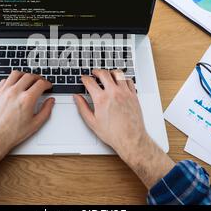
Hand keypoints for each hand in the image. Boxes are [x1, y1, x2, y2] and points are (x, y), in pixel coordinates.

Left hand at [0, 71, 53, 193]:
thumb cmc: (13, 133)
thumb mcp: (35, 124)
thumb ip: (46, 110)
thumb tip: (50, 101)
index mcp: (27, 99)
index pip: (40, 83)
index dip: (47, 83)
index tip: (48, 86)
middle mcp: (15, 92)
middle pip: (29, 76)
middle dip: (38, 78)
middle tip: (40, 82)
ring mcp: (4, 92)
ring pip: (16, 74)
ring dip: (24, 75)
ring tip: (28, 80)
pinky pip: (5, 80)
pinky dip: (12, 80)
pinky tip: (14, 85)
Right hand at [74, 69, 174, 188]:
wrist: (130, 139)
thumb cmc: (113, 133)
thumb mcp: (92, 122)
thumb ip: (82, 107)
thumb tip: (77, 98)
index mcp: (101, 99)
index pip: (90, 82)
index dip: (84, 78)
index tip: (84, 78)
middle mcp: (113, 93)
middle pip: (104, 73)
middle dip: (97, 71)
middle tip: (94, 73)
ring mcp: (125, 93)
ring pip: (118, 74)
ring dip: (110, 72)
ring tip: (107, 74)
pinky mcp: (133, 95)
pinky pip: (128, 80)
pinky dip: (123, 78)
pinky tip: (120, 81)